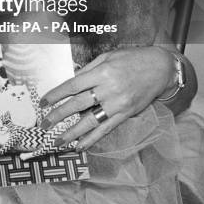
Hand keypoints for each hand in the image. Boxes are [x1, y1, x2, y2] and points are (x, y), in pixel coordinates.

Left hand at [39, 46, 172, 150]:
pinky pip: (106, 129)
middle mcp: (109, 89)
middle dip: (59, 115)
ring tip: (58, 141)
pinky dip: (92, 139)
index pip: (73, 85)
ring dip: (72, 133)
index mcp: (102, 72)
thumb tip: (71, 82)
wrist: (159, 68)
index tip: (43, 102)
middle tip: (44, 124)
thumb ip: (88, 70)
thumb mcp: (107, 57)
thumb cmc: (131, 58)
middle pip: (78, 105)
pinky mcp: (126, 114)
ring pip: (91, 121)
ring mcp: (118, 104)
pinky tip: (80, 146)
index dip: (56, 94)